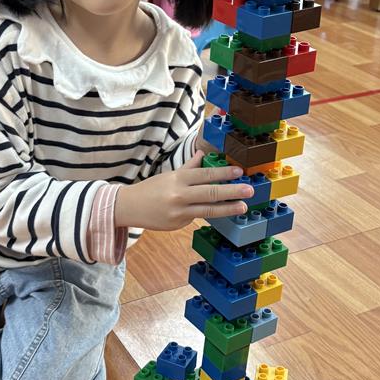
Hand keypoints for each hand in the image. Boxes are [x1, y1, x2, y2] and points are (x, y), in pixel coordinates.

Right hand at [114, 151, 253, 230]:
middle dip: (232, 191)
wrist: (130, 207)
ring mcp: (179, 212)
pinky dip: (209, 214)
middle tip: (249, 189)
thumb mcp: (170, 175)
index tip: (239, 171)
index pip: (205, 174)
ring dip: (228, 208)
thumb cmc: (152, 189)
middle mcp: (179, 194)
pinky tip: (221, 212)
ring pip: (208, 209)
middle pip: (210, 192)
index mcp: (178, 178)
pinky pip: (197, 217)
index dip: (223, 173)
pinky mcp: (178, 224)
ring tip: (243, 206)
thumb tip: (203, 154)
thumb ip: (189, 167)